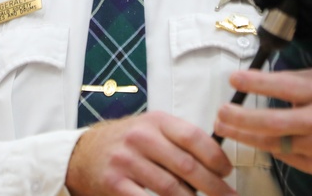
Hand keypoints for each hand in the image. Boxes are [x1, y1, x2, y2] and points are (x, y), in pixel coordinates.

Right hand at [66, 111, 236, 195]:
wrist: (84, 153)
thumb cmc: (127, 142)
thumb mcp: (151, 128)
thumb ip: (179, 139)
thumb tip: (216, 160)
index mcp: (156, 121)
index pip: (194, 137)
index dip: (216, 157)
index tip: (227, 172)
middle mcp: (141, 138)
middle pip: (187, 166)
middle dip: (213, 186)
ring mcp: (127, 161)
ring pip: (171, 188)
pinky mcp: (115, 184)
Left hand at [213, 68, 311, 176]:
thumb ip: (295, 81)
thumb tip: (262, 81)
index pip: (282, 86)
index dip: (255, 83)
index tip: (234, 80)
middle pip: (271, 122)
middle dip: (241, 119)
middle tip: (221, 113)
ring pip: (274, 144)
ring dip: (247, 137)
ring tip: (227, 128)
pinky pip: (288, 157)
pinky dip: (273, 147)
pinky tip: (260, 140)